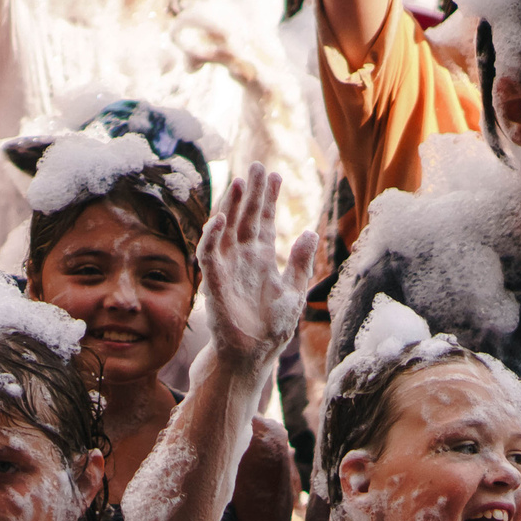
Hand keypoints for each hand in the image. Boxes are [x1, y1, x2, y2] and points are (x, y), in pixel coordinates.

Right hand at [196, 163, 313, 367]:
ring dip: (231, 205)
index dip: (268, 199)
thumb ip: (301, 262)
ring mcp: (227, 267)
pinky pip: (210, 254)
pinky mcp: (214, 281)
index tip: (275, 175)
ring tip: (238, 182)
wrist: (253, 355)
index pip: (264, 221)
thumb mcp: (294, 291)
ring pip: (226, 228)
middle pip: (246, 217)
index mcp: (262, 259)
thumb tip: (310, 231)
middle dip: (251, 192)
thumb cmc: (272, 327)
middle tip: (257, 166)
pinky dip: (213, 236)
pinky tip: (221, 218)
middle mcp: (243, 258)